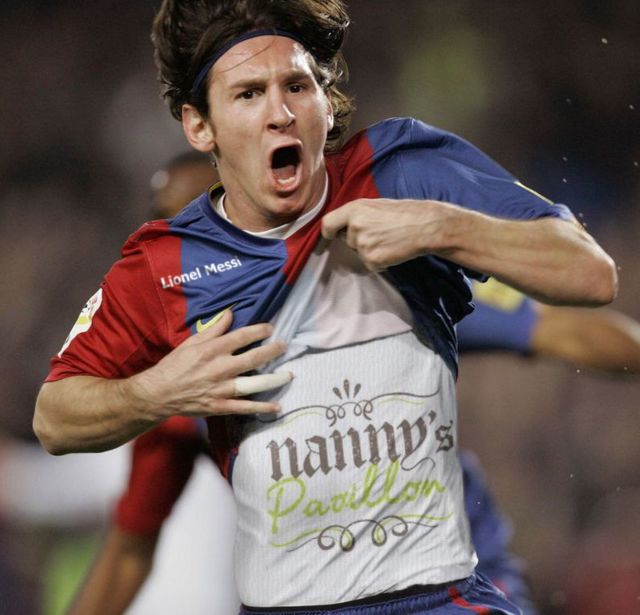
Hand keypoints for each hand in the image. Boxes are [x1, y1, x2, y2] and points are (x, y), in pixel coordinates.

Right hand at [129, 310, 290, 417]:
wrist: (158, 394)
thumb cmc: (174, 365)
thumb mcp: (191, 342)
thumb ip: (214, 329)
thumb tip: (230, 313)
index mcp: (212, 350)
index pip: (242, 336)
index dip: (259, 331)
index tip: (271, 328)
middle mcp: (220, 368)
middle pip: (254, 358)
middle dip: (273, 351)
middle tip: (284, 346)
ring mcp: (222, 389)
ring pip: (255, 383)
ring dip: (274, 379)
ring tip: (289, 374)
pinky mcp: (220, 406)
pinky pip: (245, 408)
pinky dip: (261, 407)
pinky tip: (277, 406)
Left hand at [321, 198, 454, 269]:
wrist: (425, 226)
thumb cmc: (404, 213)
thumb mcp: (375, 204)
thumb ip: (356, 214)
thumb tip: (342, 226)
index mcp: (354, 209)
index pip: (328, 224)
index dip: (328, 231)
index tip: (331, 235)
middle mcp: (354, 227)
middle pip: (347, 240)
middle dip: (359, 240)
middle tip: (380, 233)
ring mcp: (362, 245)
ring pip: (359, 253)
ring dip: (371, 251)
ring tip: (389, 240)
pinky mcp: (372, 260)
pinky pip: (370, 265)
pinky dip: (380, 262)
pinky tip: (392, 250)